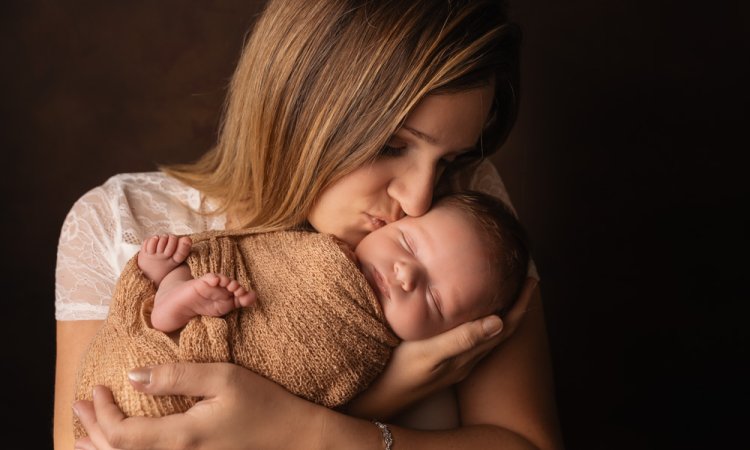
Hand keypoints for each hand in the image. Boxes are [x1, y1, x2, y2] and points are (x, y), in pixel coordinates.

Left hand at [73, 363, 322, 449]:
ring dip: (102, 447)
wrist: (292, 436)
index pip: (121, 435)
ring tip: (84, 433)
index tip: (98, 387)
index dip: (101, 413)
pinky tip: (122, 446)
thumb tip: (132, 377)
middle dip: (92, 430)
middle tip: (79, 403)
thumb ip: (176, 376)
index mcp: (181, 437)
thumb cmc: (263, 403)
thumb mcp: (222, 377)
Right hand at [345, 277, 537, 418]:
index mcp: (467, 355)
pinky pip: (471, 338)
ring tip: (506, 291)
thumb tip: (499, 321)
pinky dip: (480, 320)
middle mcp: (466, 360)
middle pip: (501, 329)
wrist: (376, 399)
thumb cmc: (397, 373)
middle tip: (525, 279)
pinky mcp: (441, 361)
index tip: (532, 278)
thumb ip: (462, 338)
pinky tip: (469, 313)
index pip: (505, 326)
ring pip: (487, 334)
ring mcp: (454, 362)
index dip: (521, 303)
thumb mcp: (429, 352)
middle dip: (516, 304)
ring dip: (500, 311)